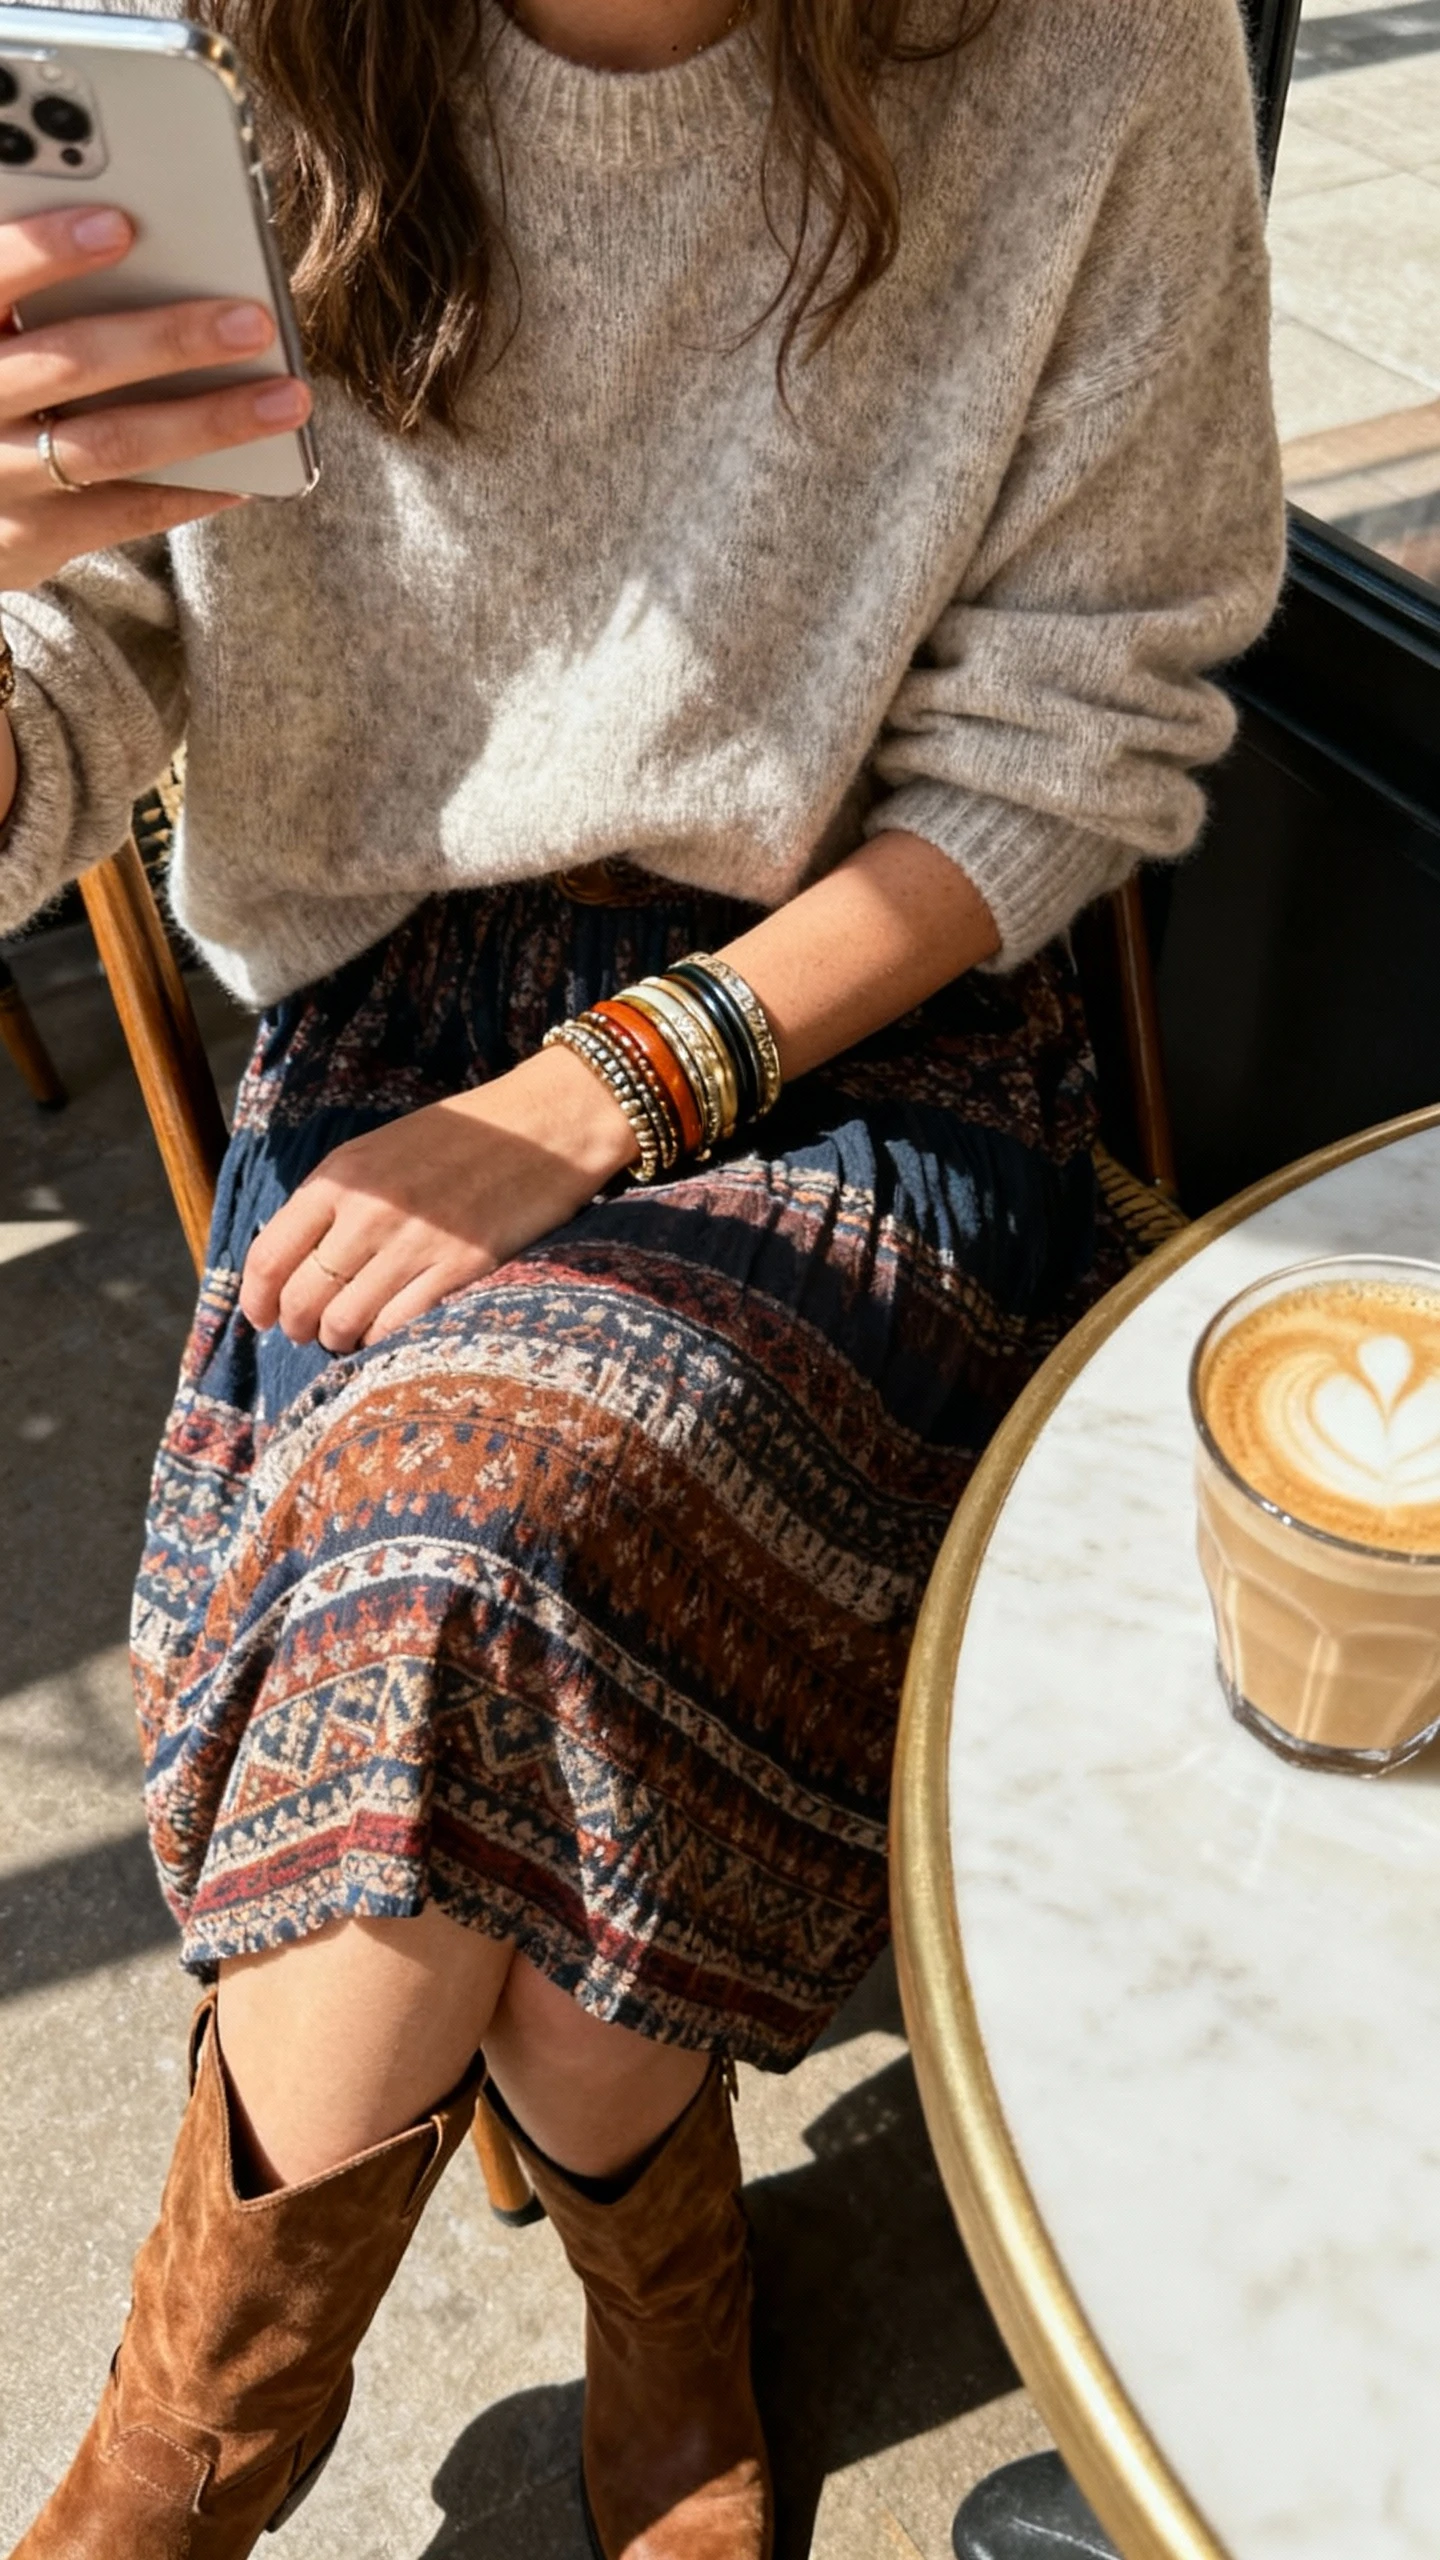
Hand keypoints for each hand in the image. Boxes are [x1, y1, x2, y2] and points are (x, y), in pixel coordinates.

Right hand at [0, 204, 312, 588]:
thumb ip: (24, 296)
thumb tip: (128, 233)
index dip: (50, 250)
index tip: (121, 224)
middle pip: (71, 361)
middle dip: (168, 339)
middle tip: (252, 321)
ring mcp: (0, 476)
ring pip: (111, 444)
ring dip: (207, 421)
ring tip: (285, 399)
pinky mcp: (30, 538)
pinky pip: (123, 513)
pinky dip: (190, 491)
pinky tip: (249, 473)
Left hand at [239, 1044, 639, 1353]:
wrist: (545, 1126)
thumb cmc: (463, 1138)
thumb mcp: (379, 1151)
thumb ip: (334, 1201)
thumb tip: (292, 1263)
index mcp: (340, 1178)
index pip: (268, 1257)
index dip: (258, 1300)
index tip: (265, 1317)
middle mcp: (368, 1213)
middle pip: (301, 1300)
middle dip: (299, 1327)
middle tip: (314, 1330)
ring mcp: (414, 1244)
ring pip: (343, 1324)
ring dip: (342, 1338)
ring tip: (356, 1331)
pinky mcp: (460, 1270)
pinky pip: (397, 1328)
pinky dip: (385, 1340)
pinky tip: (393, 1329)